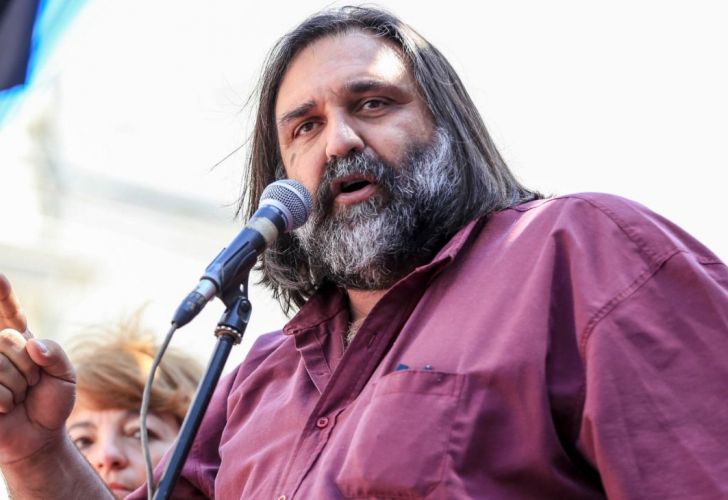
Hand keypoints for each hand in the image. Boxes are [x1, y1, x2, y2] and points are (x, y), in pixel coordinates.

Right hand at [0, 273, 75, 464]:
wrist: (39, 435)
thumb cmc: (51, 402)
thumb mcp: (66, 376)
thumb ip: (56, 354)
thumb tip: (33, 345)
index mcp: (19, 339)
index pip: (8, 311)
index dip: (2, 294)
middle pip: (8, 341)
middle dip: (28, 368)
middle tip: (31, 384)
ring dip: (16, 387)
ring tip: (17, 397)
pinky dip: (4, 401)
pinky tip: (4, 408)